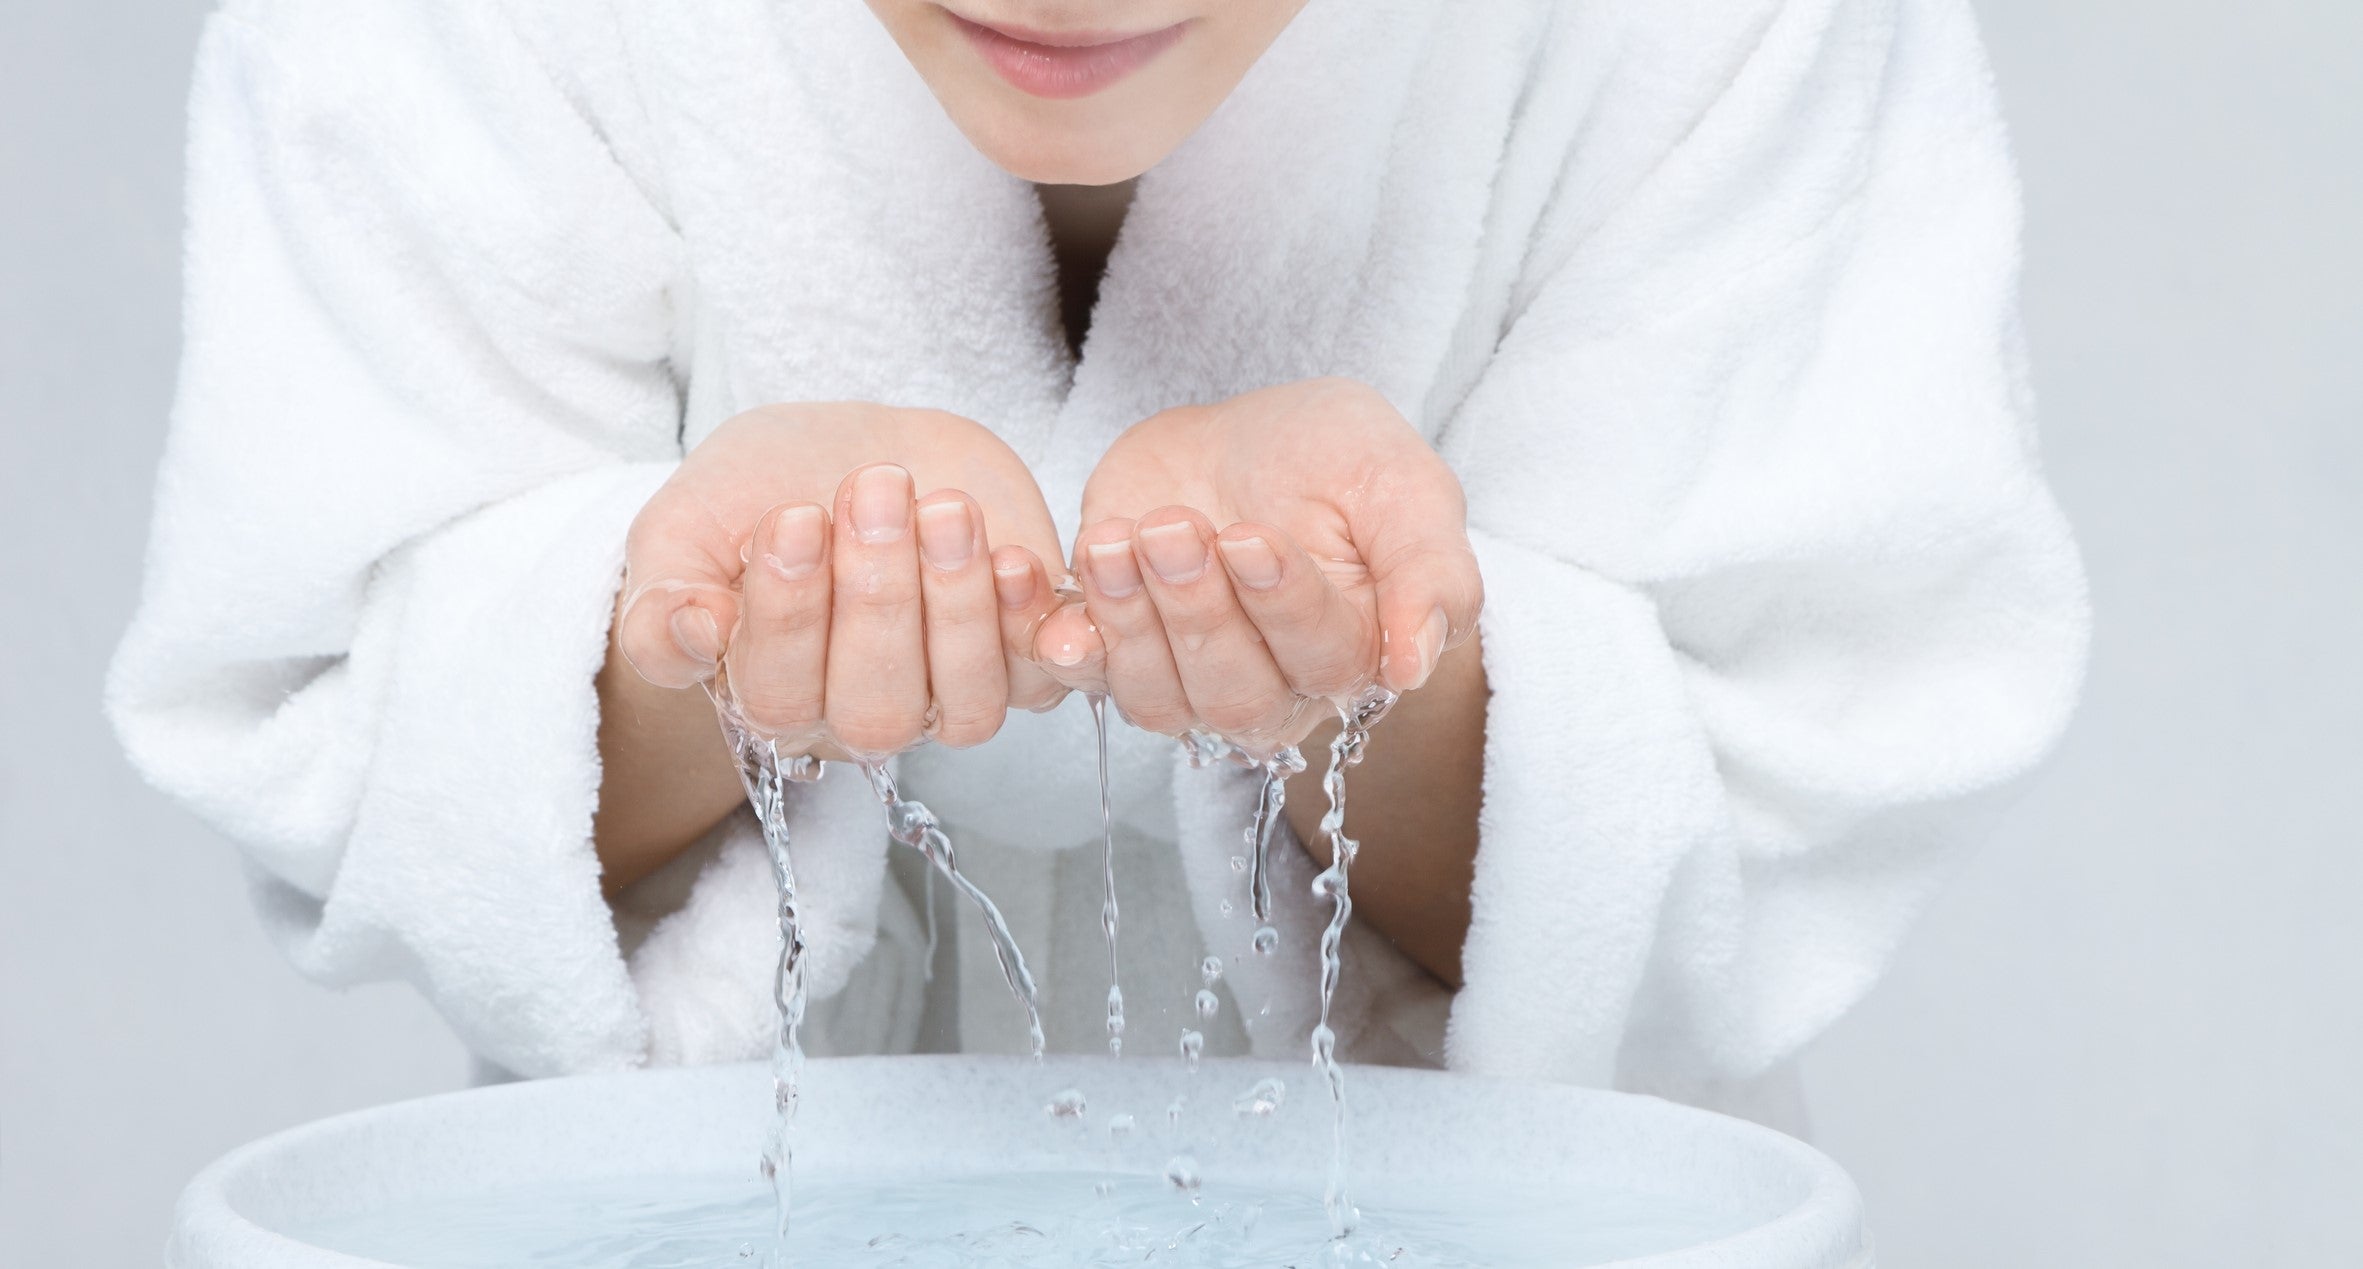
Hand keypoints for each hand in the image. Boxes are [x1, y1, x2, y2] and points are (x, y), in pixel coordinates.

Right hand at [615, 403, 1069, 758]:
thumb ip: (660, 596)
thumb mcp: (683, 530)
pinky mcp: (1019, 658)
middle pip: (876, 712)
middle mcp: (860, 714)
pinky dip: (1033, 625)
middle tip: (871, 490)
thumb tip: (693, 635)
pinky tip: (1012, 556)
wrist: (853, 449)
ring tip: (942, 509)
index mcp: (771, 697)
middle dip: (878, 599)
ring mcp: (946, 693)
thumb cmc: (760, 492)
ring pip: (966, 706)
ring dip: (959, 607)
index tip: (793, 516)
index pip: (779, 695)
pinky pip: (1041, 679)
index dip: (790, 614)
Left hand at [1038, 378, 1481, 754]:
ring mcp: (1190, 678)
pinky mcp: (1120, 651)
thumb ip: (1431, 571)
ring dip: (1130, 620)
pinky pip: (1087, 678)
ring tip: (1115, 540)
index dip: (1282, 604)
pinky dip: (1063, 642)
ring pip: (1158, 697)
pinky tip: (1046, 599)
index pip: (1322, 657)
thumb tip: (1414, 667)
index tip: (1250, 537)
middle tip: (1176, 528)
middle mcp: (1275, 688)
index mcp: (1356, 654)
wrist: (1247, 436)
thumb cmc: (1336, 460)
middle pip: (1235, 691)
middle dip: (1198, 609)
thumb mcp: (1404, 485)